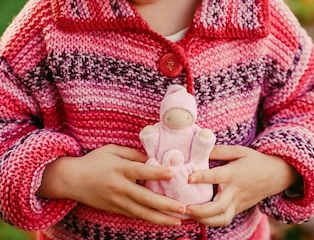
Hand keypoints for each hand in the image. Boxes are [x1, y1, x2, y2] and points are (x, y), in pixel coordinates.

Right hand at [36, 144, 185, 225]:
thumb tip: (151, 159)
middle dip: (166, 205)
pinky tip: (162, 221)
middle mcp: (120, 187)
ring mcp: (117, 201)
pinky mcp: (115, 209)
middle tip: (184, 208)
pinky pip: (135, 215)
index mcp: (119, 169)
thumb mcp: (112, 150)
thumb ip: (132, 153)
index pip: (140, 171)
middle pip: (145, 198)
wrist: (71, 180)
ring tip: (178, 220)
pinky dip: (149, 219)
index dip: (156, 172)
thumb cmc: (93, 161)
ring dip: (161, 218)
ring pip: (142, 212)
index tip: (172, 174)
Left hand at [185, 145, 297, 226]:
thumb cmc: (256, 161)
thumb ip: (220, 150)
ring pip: (222, 218)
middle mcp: (236, 191)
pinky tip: (197, 217)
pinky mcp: (239, 209)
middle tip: (185, 208)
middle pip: (219, 206)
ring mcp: (238, 203)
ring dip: (204, 220)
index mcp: (234, 173)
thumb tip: (201, 149)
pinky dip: (210, 221)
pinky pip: (224, 219)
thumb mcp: (240, 151)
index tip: (189, 178)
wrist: (276, 176)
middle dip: (201, 210)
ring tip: (188, 215)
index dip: (202, 177)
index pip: (217, 176)